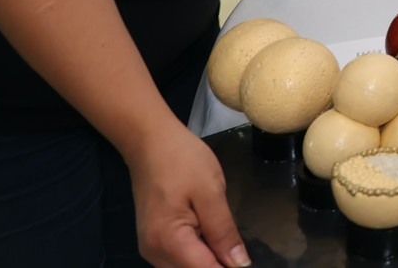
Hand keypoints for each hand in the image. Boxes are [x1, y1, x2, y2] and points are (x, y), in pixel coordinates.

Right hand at [124, 121, 249, 267]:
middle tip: (240, 252)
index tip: (246, 261)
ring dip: (207, 262)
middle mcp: (154, 252)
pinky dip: (196, 256)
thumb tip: (239, 264)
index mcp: (169, 241)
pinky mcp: (152, 241)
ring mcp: (150, 248)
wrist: (150, 142)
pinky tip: (213, 244)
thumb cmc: (182, 161)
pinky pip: (176, 260)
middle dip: (218, 266)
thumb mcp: (211, 192)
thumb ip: (224, 231)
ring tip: (229, 248)